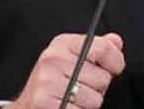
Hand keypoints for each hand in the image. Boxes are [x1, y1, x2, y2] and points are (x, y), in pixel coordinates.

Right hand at [8, 32, 125, 108]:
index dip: (116, 62)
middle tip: (79, 87)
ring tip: (72, 98)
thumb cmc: (52, 83)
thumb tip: (115, 41)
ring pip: (95, 99)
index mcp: (62, 45)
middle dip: (97, 87)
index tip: (113, 68)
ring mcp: (49, 82)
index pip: (104, 48)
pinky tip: (66, 106)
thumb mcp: (72, 59)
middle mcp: (54, 60)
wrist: (28, 105)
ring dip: (87, 104)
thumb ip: (97, 49)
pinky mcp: (46, 103)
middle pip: (103, 78)